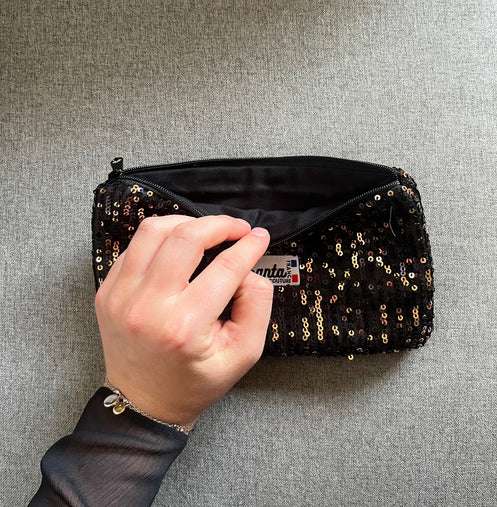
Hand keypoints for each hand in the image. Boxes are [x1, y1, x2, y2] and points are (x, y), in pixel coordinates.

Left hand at [94, 214, 273, 425]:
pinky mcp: (108, 291)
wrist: (144, 402)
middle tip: (238, 229)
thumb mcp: (243, 354)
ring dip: (187, 222)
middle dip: (220, 224)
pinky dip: (161, 237)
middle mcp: (147, 306)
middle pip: (187, 237)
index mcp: (184, 327)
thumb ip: (257, 306)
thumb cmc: (195, 381)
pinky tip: (178, 246)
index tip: (259, 237)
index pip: (225, 268)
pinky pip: (135, 245)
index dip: (249, 246)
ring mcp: (121, 296)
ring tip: (207, 231)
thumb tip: (250, 268)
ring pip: (154, 230)